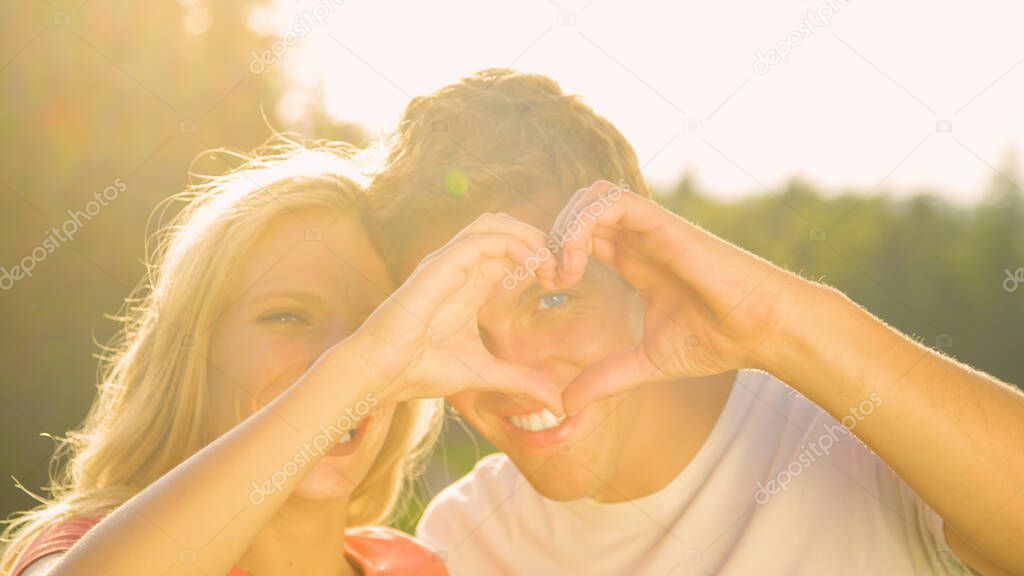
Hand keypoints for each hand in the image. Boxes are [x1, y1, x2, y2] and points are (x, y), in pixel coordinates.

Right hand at [351, 213, 564, 414]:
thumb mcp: (484, 373)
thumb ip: (520, 381)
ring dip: (526, 235)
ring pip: (493, 223)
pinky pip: (479, 239)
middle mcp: (460, 267)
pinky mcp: (438, 266)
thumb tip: (557, 403)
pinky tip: (530, 262)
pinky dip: (510, 242)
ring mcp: (448, 263)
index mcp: (471, 284)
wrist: (381, 373)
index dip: (539, 256)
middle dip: (538, 239)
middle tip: (559, 268)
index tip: (560, 280)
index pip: (510, 250)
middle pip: (505, 227)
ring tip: (546, 262)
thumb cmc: (420, 369)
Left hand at [553, 180, 806, 413]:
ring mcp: (649, 228)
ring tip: (566, 271)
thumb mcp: (645, 362)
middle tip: (551, 280)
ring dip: (565, 227)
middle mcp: (637, 238)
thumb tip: (565, 405)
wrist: (760, 329)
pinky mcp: (662, 223)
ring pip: (590, 196)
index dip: (554, 254)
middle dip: (551, 238)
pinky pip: (611, 200)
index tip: (550, 289)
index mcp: (632, 260)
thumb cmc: (716, 340)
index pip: (578, 236)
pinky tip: (579, 261)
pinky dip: (583, 222)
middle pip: (576, 209)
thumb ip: (605, 378)